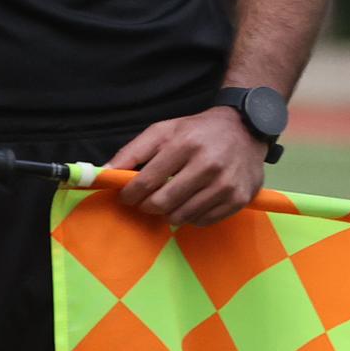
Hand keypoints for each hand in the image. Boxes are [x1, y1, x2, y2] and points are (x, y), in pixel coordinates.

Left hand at [111, 107, 263, 225]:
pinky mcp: (240, 199)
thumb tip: (104, 173)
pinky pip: (204, 221)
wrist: (245, 129)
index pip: (146, 182)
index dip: (129, 194)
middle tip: (146, 201)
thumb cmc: (197, 131)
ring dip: (169, 213)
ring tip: (170, 200)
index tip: (126, 196)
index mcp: (185, 145)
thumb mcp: (162, 131)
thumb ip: (131, 152)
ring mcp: (226, 184)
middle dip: (147, 206)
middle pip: (162, 203)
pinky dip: (191, 217)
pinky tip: (191, 202)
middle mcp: (208, 166)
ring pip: (182, 216)